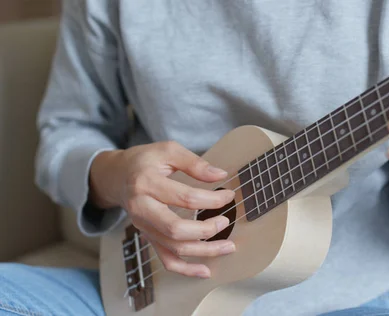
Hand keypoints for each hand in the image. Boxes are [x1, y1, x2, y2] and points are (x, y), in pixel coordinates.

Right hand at [89, 141, 235, 277]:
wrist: (117, 176)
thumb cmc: (145, 161)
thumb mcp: (168, 151)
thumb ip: (194, 163)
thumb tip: (220, 175)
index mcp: (146, 183)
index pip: (185, 197)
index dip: (212, 199)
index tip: (229, 196)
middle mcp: (142, 209)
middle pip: (175, 229)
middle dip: (206, 229)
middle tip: (226, 221)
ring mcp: (144, 227)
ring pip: (174, 248)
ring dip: (204, 251)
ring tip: (228, 246)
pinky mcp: (148, 237)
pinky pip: (166, 260)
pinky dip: (186, 269)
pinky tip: (205, 271)